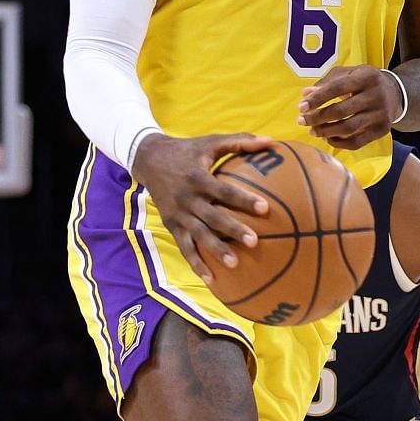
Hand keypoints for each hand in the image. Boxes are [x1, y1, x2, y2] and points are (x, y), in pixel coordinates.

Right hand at [129, 132, 273, 280]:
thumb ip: (240, 141)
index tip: (265, 209)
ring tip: (235, 264)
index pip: (224, 190)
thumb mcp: (210, 141)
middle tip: (254, 242)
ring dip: (216, 251)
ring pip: (199, 235)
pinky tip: (212, 280)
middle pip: (213, 217)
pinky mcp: (172, 226)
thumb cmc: (187, 150)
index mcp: (198, 178)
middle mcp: (188, 198)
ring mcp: (179, 214)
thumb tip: (272, 141)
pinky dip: (196, 264)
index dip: (243, 200)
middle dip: (233, 230)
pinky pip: (185, 248)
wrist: (148, 159)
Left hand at [297, 65, 401, 149]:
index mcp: (367, 76)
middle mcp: (376, 95)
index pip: (337, 88)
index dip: (317, 98)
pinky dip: (339, 143)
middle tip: (302, 121)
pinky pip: (357, 142)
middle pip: (341, 110)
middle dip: (318, 117)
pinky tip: (327, 138)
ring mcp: (381, 114)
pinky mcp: (382, 130)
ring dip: (326, 131)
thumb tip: (305, 94)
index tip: (301, 107)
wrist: (394, 93)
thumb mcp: (348, 74)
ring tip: (312, 130)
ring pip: (348, 128)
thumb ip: (326, 82)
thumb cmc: (362, 82)